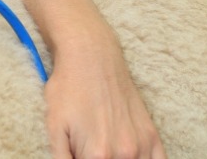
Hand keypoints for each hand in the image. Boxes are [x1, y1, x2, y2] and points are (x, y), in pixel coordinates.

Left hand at [44, 39, 165, 158]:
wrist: (91, 58)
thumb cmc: (68, 89)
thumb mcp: (54, 127)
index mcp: (97, 155)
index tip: (81, 155)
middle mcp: (124, 153)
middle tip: (89, 149)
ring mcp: (141, 144)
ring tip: (106, 149)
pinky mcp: (152, 135)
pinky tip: (132, 156)